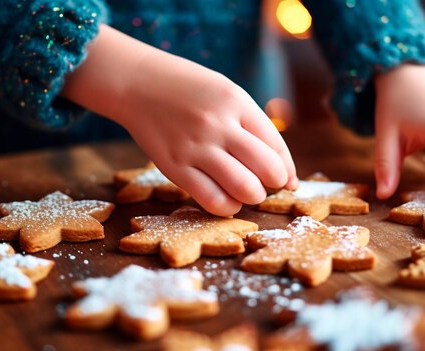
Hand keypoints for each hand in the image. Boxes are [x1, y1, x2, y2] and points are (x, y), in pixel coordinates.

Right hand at [62, 25, 297, 215]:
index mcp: (236, 102)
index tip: (287, 181)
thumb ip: (253, 125)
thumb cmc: (189, 90)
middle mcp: (219, 124)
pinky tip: (227, 200)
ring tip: (247, 192)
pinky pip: (212, 199)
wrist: (137, 83)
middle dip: (274, 184)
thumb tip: (283, 171)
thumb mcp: (225, 93)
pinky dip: (228, 207)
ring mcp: (196, 147)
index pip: (276, 146)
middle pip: (267, 169)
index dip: (287, 170)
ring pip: (243, 187)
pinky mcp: (175, 167)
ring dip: (253, 196)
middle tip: (266, 184)